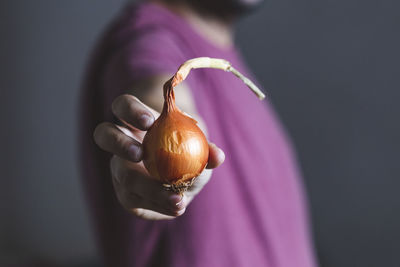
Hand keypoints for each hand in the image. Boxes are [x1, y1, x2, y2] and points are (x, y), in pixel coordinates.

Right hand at [93, 94, 224, 219]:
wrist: (180, 170)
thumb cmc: (187, 147)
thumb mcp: (198, 146)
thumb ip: (206, 151)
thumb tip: (217, 157)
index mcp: (133, 120)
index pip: (122, 106)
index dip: (130, 111)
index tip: (149, 121)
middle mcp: (120, 142)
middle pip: (104, 134)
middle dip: (119, 143)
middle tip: (139, 153)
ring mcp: (118, 168)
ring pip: (120, 176)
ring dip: (147, 188)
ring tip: (175, 199)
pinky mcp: (125, 193)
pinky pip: (134, 200)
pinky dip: (158, 204)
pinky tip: (177, 206)